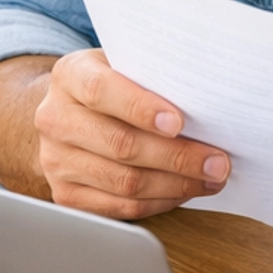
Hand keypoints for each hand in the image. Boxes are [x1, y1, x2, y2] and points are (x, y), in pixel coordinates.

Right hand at [34, 48, 229, 218]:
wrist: (71, 114)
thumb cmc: (114, 86)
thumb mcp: (127, 65)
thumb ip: (154, 76)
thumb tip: (209, 101)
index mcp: (70, 76)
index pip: (101, 91)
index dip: (141, 108)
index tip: (178, 122)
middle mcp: (55, 118)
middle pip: (121, 144)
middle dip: (177, 157)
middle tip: (218, 162)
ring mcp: (56, 160)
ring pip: (124, 181)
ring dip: (176, 184)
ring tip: (211, 179)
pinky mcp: (66, 194)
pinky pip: (119, 207)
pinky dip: (160, 202)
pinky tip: (185, 191)